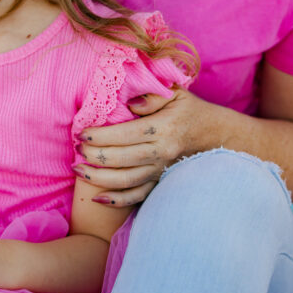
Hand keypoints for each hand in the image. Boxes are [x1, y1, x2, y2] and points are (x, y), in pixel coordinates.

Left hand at [77, 89, 208, 206]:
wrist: (216, 135)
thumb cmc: (189, 110)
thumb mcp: (175, 93)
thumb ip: (151, 96)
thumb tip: (129, 104)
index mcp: (163, 128)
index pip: (126, 134)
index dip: (101, 135)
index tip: (81, 133)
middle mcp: (162, 152)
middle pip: (122, 158)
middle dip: (94, 155)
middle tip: (76, 149)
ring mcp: (161, 170)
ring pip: (126, 180)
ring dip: (98, 178)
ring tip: (78, 170)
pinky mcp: (160, 182)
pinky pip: (138, 196)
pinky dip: (117, 200)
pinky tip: (97, 198)